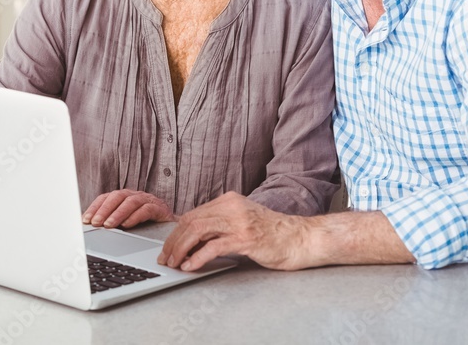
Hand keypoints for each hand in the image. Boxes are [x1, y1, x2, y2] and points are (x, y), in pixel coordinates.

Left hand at [83, 189, 174, 228]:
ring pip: (131, 202)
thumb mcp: (126, 224)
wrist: (171, 229)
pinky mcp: (160, 209)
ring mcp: (148, 201)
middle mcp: (135, 196)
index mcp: (125, 198)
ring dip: (117, 213)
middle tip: (95, 223)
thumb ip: (111, 224)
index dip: (95, 207)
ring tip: (108, 225)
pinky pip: (147, 209)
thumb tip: (90, 229)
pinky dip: (135, 216)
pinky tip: (127, 225)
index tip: (85, 220)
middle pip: (117, 196)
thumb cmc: (146, 226)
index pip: (106, 197)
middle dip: (104, 209)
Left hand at [158, 192, 313, 271]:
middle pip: (191, 221)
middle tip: (165, 259)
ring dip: (181, 249)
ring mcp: (239, 221)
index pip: (193, 214)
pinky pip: (213, 247)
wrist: (302, 239)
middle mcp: (232, 207)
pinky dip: (198, 258)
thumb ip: (221, 226)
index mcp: (230, 200)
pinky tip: (191, 266)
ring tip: (174, 263)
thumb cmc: (274, 234)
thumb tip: (193, 242)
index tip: (168, 248)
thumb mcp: (243, 223)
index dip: (176, 233)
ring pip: (198, 231)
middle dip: (174, 242)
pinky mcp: (246, 238)